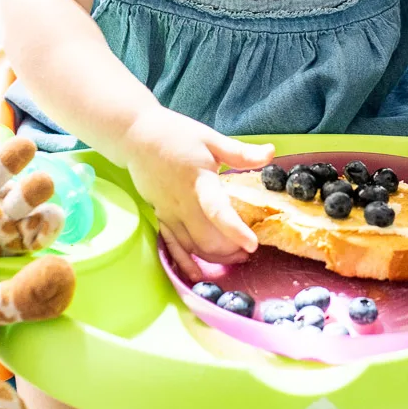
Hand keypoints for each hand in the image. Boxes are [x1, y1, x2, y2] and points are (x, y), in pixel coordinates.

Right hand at [125, 107, 273, 281]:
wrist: (136, 136)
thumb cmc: (175, 134)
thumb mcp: (210, 138)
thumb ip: (240, 152)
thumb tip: (271, 153)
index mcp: (199, 181)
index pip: (217, 211)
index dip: (235, 230)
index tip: (253, 245)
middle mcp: (182, 203)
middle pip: (206, 239)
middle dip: (229, 251)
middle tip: (249, 251)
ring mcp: (169, 212)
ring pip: (191, 247)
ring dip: (213, 258)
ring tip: (234, 258)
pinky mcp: (159, 216)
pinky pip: (172, 246)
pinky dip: (185, 262)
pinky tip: (197, 274)